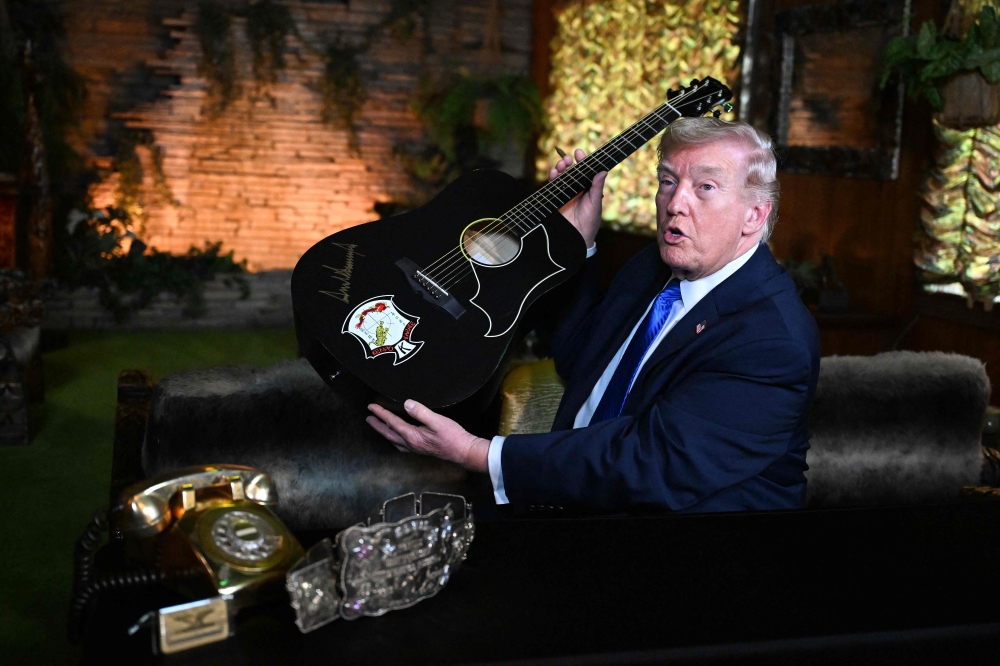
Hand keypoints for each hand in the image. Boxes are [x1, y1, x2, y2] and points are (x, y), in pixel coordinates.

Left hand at [367, 400, 489, 472]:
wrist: (464, 452)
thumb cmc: (453, 437)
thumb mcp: (437, 421)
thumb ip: (421, 412)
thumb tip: (406, 404)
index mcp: (412, 436)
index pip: (392, 422)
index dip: (381, 414)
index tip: (371, 407)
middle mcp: (411, 444)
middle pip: (388, 433)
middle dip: (377, 424)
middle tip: (368, 418)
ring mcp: (415, 448)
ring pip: (394, 440)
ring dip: (384, 432)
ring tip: (379, 427)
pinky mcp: (421, 449)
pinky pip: (401, 444)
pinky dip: (394, 439)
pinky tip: (397, 438)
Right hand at [549, 148, 606, 248]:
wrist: (578, 237)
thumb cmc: (591, 221)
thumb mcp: (595, 203)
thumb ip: (597, 187)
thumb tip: (603, 171)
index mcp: (588, 188)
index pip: (585, 170)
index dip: (582, 160)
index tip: (579, 152)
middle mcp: (577, 188)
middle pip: (571, 171)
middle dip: (568, 162)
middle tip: (568, 159)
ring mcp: (566, 193)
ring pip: (561, 176)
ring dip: (560, 168)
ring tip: (561, 165)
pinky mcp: (556, 199)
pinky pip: (553, 186)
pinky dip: (552, 178)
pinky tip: (553, 173)